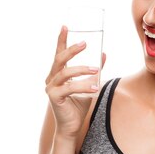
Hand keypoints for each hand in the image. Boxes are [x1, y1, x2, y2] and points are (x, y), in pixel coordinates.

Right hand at [45, 25, 105, 139]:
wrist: (71, 127)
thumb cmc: (77, 106)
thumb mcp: (88, 85)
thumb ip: (94, 71)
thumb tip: (103, 54)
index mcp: (57, 74)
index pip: (59, 53)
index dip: (61, 40)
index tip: (66, 26)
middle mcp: (51, 79)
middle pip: (60, 59)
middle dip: (72, 50)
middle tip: (85, 44)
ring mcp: (51, 88)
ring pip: (65, 73)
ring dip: (82, 69)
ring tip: (96, 70)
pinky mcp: (54, 97)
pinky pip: (69, 88)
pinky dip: (83, 86)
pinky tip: (94, 87)